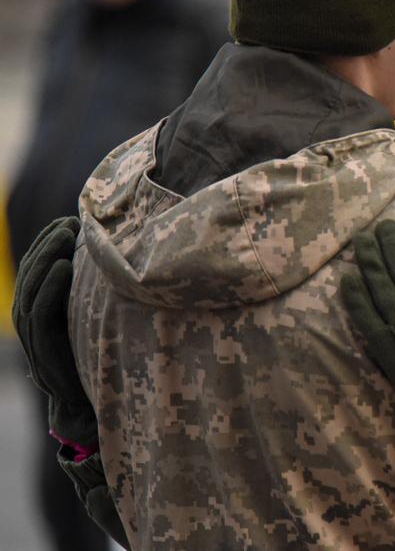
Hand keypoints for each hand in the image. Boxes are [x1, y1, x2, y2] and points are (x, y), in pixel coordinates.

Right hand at [12, 216, 97, 446]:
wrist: (109, 413)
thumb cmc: (116, 362)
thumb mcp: (109, 322)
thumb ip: (104, 296)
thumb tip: (127, 254)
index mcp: (49, 320)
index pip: (36, 274)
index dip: (48, 245)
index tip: (70, 220)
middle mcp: (36, 332)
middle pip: (29, 280)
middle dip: (45, 246)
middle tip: (69, 222)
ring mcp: (38, 347)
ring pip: (28, 295)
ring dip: (43, 260)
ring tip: (64, 235)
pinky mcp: (46, 359)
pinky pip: (38, 318)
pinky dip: (47, 290)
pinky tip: (61, 267)